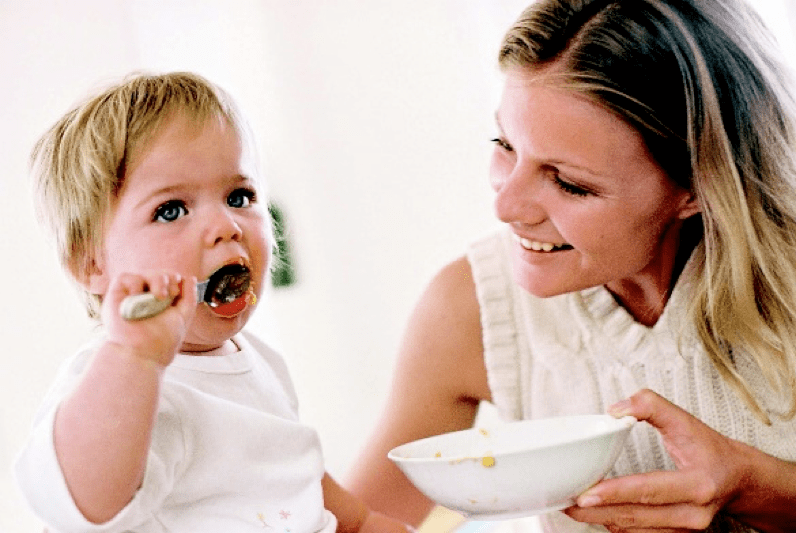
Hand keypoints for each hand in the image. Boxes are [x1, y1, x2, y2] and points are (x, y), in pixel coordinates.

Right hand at [101, 271, 196, 365]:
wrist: (142, 353)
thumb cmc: (162, 339)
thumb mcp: (183, 316)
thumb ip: (189, 296)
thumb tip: (190, 277)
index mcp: (161, 300)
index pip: (170, 278)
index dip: (176, 280)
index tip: (177, 294)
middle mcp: (146, 296)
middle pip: (160, 273)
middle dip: (169, 278)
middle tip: (169, 296)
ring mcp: (131, 295)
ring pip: (146, 272)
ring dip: (157, 280)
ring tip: (159, 297)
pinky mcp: (116, 295)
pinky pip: (126, 276)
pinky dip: (135, 283)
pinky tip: (138, 297)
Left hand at [564, 389, 750, 531]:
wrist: (737, 479)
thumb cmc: (710, 450)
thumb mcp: (686, 421)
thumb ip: (650, 406)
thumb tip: (616, 409)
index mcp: (698, 485)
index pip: (649, 491)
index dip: (615, 493)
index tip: (586, 494)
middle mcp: (693, 514)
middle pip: (635, 516)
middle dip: (597, 512)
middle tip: (566, 502)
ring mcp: (685, 529)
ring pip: (633, 529)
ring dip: (601, 519)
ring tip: (572, 507)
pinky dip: (614, 522)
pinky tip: (595, 512)